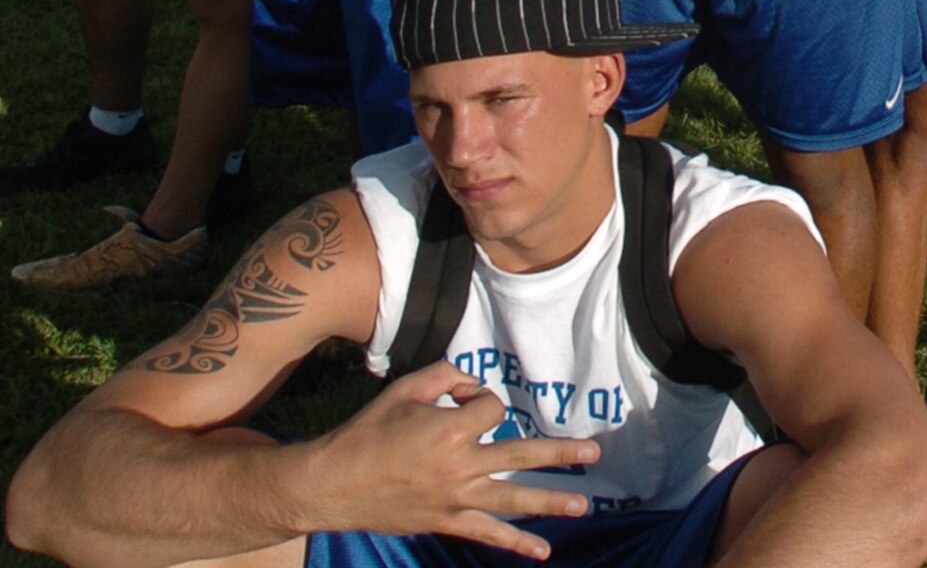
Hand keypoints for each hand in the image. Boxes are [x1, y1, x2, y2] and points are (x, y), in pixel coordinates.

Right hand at [307, 361, 600, 550]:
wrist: (333, 484)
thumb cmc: (367, 432)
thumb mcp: (405, 389)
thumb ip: (444, 376)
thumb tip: (473, 385)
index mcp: (449, 428)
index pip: (491, 408)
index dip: (480, 399)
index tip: (462, 400)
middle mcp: (459, 465)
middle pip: (521, 454)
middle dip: (560, 453)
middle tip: (594, 452)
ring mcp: (455, 498)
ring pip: (512, 499)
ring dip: (551, 501)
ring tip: (584, 505)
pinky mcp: (446, 521)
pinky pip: (487, 535)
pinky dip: (516, 544)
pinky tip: (543, 551)